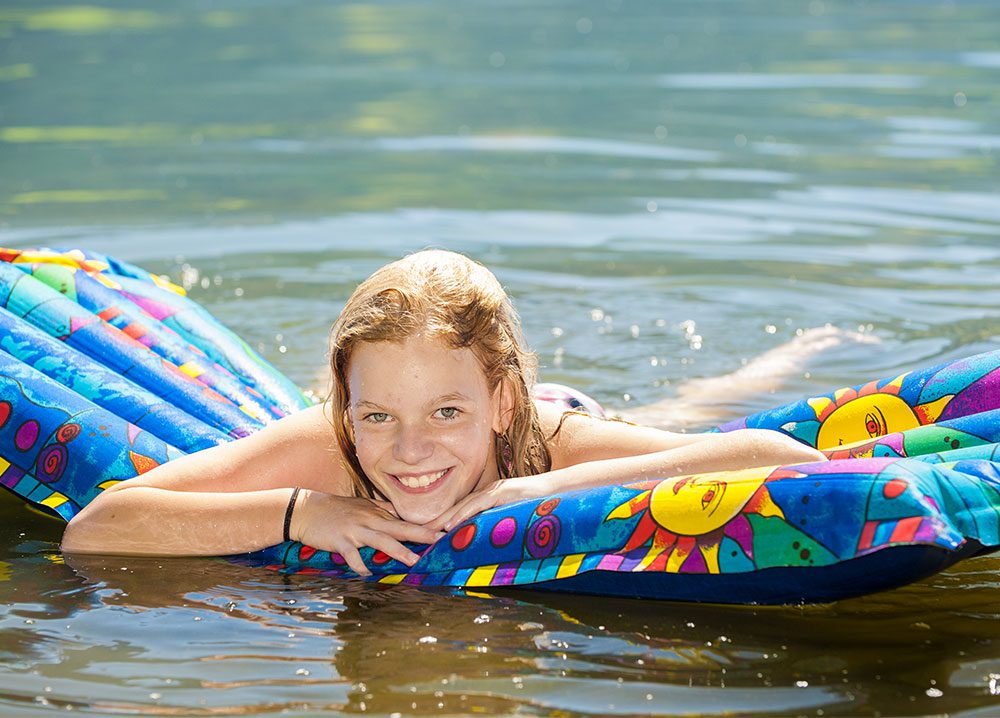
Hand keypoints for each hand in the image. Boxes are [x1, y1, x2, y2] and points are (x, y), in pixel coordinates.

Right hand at [290, 490, 443, 575]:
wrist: (306, 508)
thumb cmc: (336, 509)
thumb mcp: (362, 506)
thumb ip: (382, 511)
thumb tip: (401, 516)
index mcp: (376, 513)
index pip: (405, 521)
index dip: (424, 527)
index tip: (445, 531)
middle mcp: (370, 519)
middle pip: (400, 528)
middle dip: (421, 535)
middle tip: (441, 540)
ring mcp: (355, 530)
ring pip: (381, 541)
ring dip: (398, 551)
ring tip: (414, 561)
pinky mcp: (340, 541)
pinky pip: (352, 556)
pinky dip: (359, 565)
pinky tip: (367, 574)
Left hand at [425, 479, 542, 532]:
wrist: (561, 490)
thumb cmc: (540, 507)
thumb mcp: (516, 518)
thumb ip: (501, 525)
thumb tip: (488, 543)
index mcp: (489, 499)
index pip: (461, 511)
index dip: (443, 521)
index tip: (426, 534)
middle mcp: (487, 493)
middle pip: (456, 508)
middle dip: (436, 521)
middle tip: (416, 535)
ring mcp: (494, 491)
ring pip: (463, 507)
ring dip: (443, 520)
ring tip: (426, 532)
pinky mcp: (502, 493)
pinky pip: (478, 505)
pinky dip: (462, 515)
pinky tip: (449, 525)